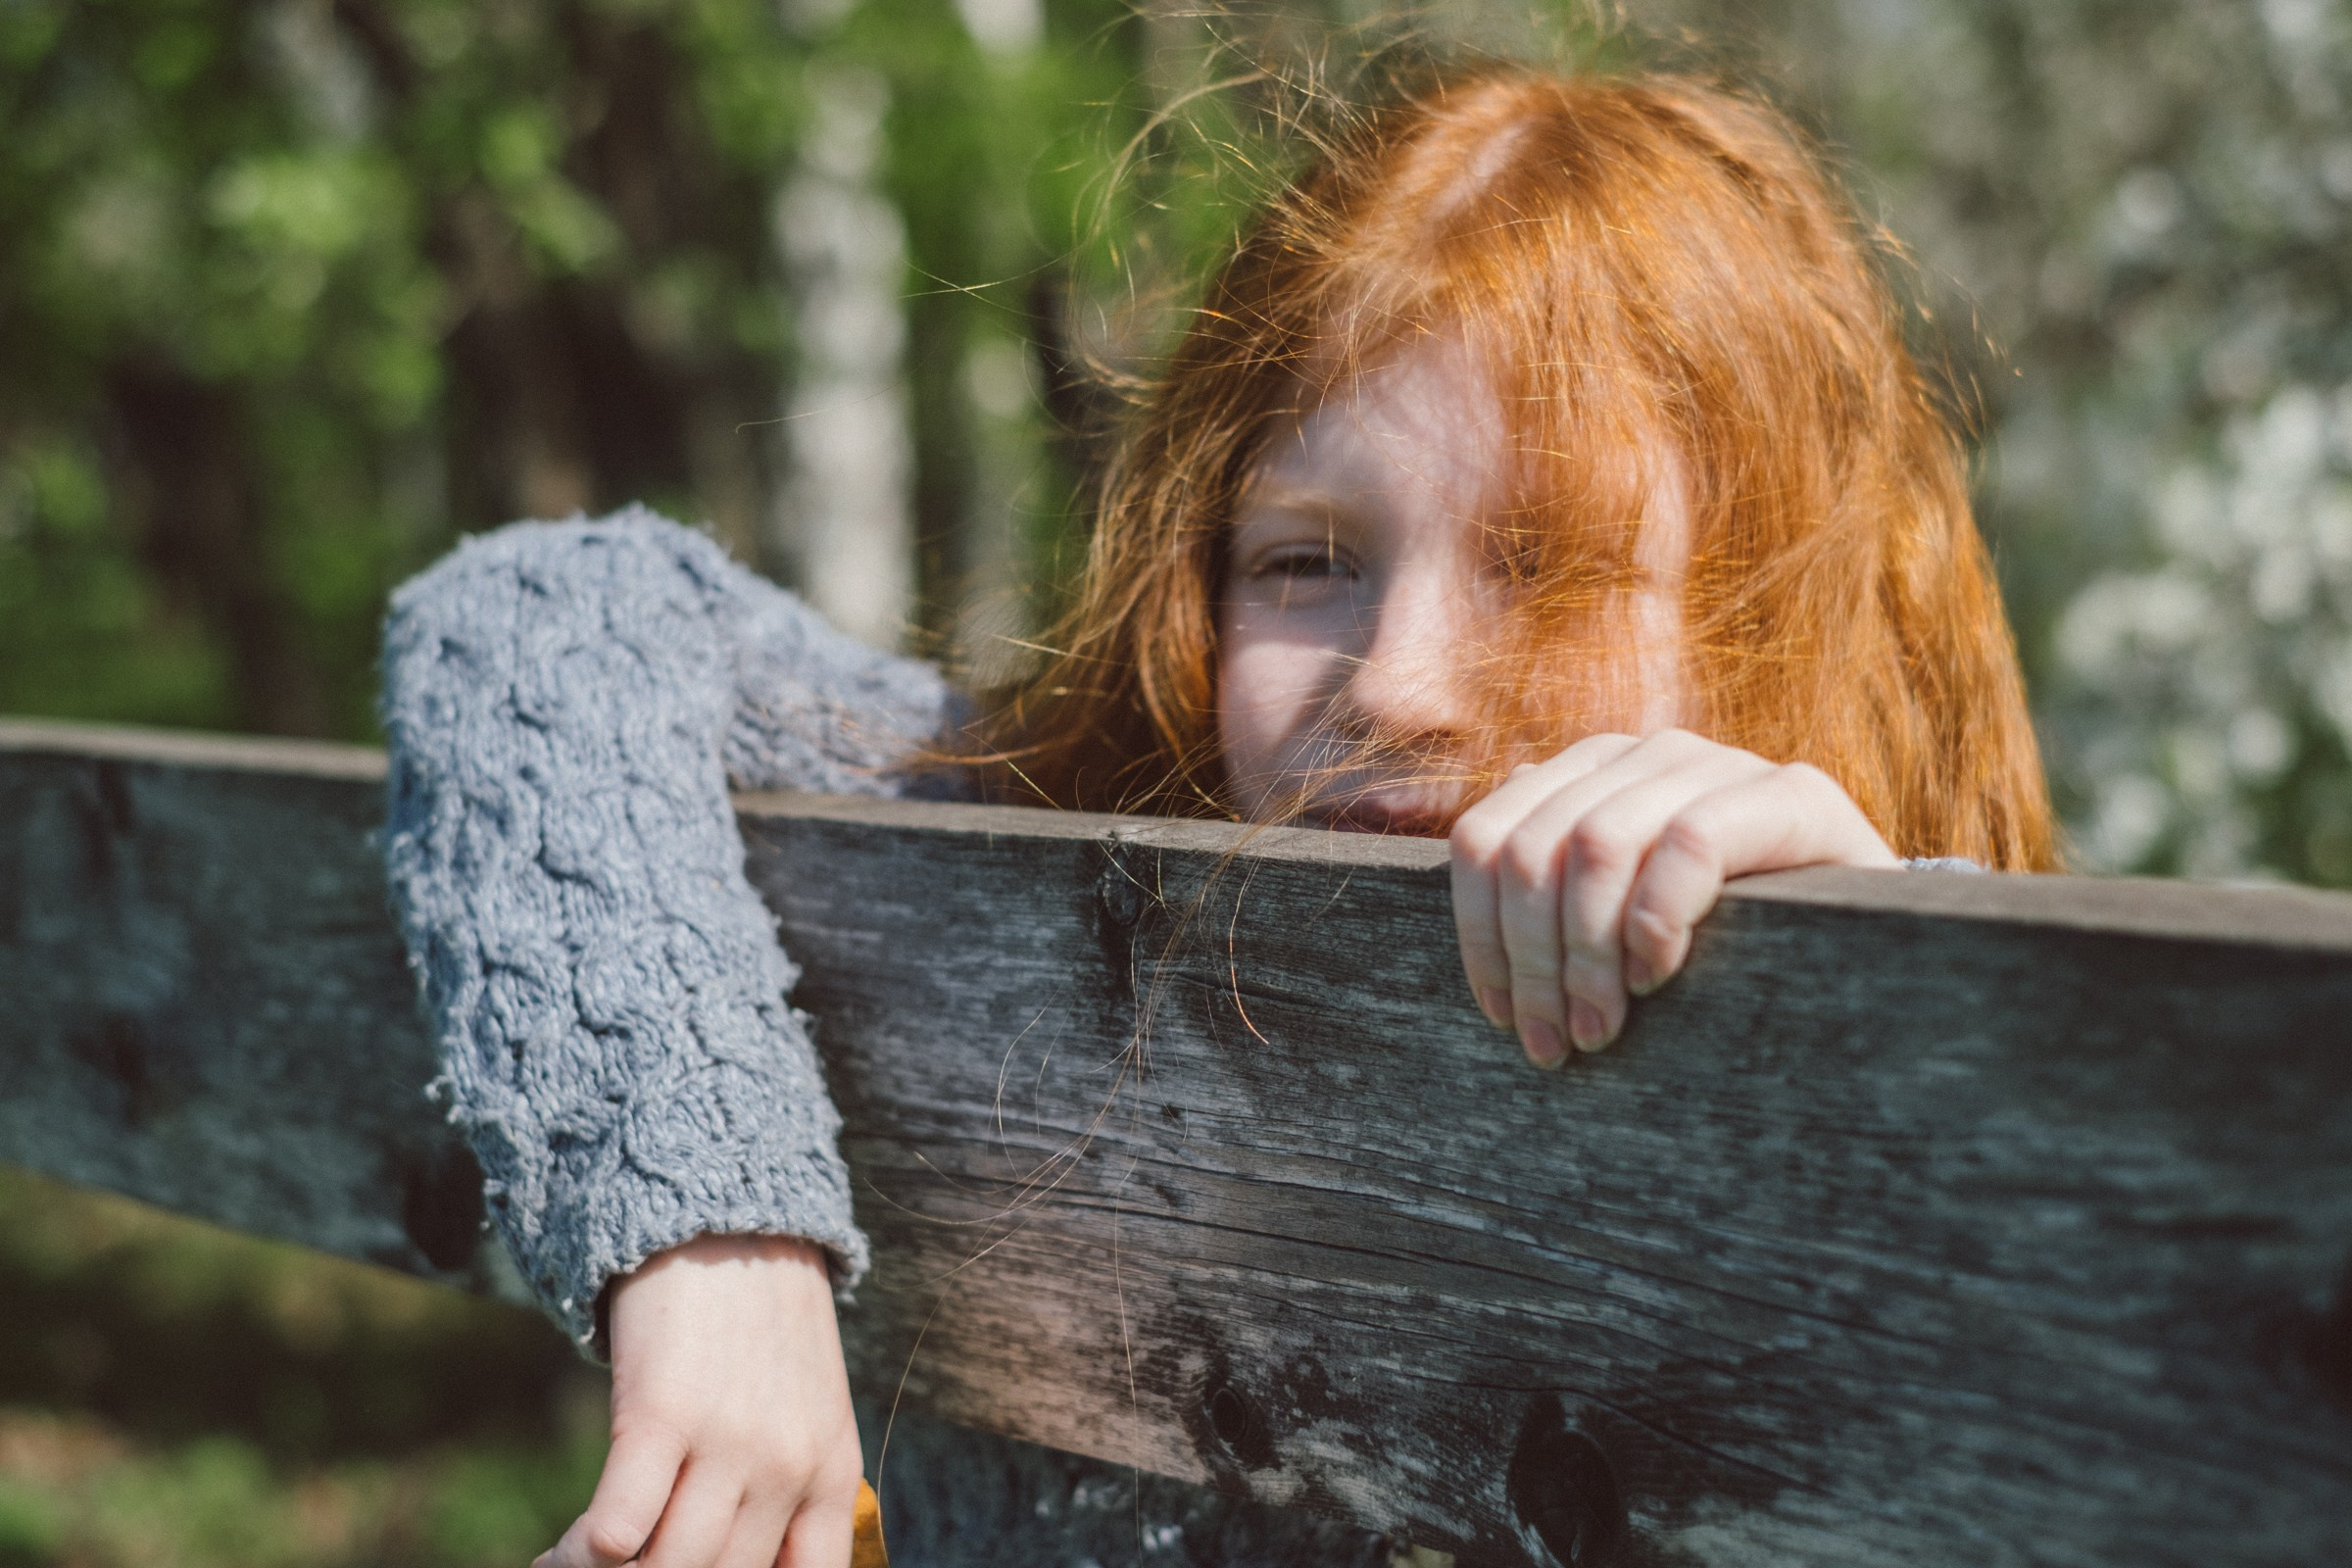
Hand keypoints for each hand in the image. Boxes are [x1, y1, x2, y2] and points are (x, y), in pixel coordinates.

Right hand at [539, 1235, 863, 1567]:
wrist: (729, 1217)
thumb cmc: (758, 1322)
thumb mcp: (805, 1408)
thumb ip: (788, 1490)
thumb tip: (736, 1559)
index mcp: (831, 1476)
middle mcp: (789, 1470)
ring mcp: (731, 1444)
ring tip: (568, 1567)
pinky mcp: (663, 1414)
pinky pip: (616, 1533)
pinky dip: (577, 1559)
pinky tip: (556, 1554)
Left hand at [1449, 729, 1896, 1065]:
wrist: (1876, 951)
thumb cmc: (1725, 958)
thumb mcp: (1617, 933)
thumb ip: (1549, 907)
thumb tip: (1466, 936)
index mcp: (1585, 776)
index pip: (1484, 838)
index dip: (1479, 936)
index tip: (1502, 1020)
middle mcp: (1642, 753)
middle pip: (1530, 848)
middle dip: (1532, 961)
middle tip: (1556, 1046)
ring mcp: (1717, 764)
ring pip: (1595, 844)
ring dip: (1585, 953)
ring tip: (1604, 1029)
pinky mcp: (1794, 794)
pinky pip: (1689, 843)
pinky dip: (1657, 917)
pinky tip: (1661, 973)